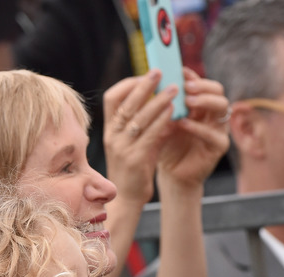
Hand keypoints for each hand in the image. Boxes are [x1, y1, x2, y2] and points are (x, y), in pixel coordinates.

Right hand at [103, 69, 174, 206]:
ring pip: (138, 117)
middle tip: (160, 72)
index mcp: (109, 129)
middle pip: (126, 103)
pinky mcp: (134, 159)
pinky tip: (174, 112)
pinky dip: (162, 120)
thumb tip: (159, 100)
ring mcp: (121, 147)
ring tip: (174, 89)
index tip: (145, 75)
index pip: (112, 98)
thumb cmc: (132, 167)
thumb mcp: (131, 141)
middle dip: (144, 85)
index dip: (128, 84)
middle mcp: (112, 136)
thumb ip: (140, 123)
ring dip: (158, 100)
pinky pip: (149, 134)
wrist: (126, 197)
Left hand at [156, 68, 230, 188]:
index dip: (191, 76)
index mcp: (199, 104)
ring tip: (187, 101)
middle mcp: (212, 113)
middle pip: (217, 90)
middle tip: (186, 86)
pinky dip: (198, 127)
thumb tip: (149, 81)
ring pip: (222, 107)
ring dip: (204, 102)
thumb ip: (161, 104)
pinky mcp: (219, 146)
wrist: (170, 173)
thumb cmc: (164, 143)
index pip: (201, 84)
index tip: (177, 71)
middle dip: (202, 86)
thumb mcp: (160, 120)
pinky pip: (213, 134)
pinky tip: (183, 124)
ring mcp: (218, 128)